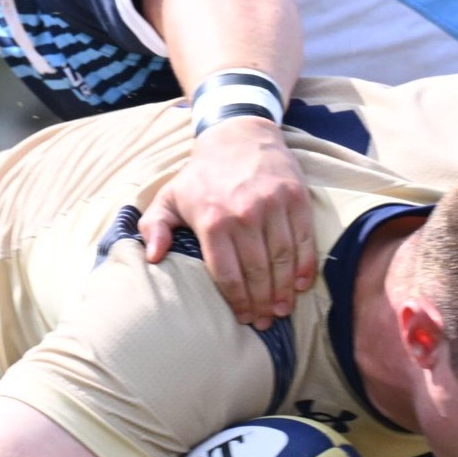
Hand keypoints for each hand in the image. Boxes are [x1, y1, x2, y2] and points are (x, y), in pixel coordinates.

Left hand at [141, 118, 316, 329]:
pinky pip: (304, 239)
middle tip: (266, 322)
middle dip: (262, 303)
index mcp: (212, 220)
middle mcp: (244, 214)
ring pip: (283, 259)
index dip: (237, 301)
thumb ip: (156, 226)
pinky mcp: (295, 197)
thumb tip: (151, 257)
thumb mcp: (170, 196)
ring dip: (285, 290)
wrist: (238, 134)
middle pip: (257, 272)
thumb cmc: (202, 174)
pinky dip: (305, 265)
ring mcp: (272, 205)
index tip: (244, 319)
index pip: (227, 274)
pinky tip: (302, 285)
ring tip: (282, 310)